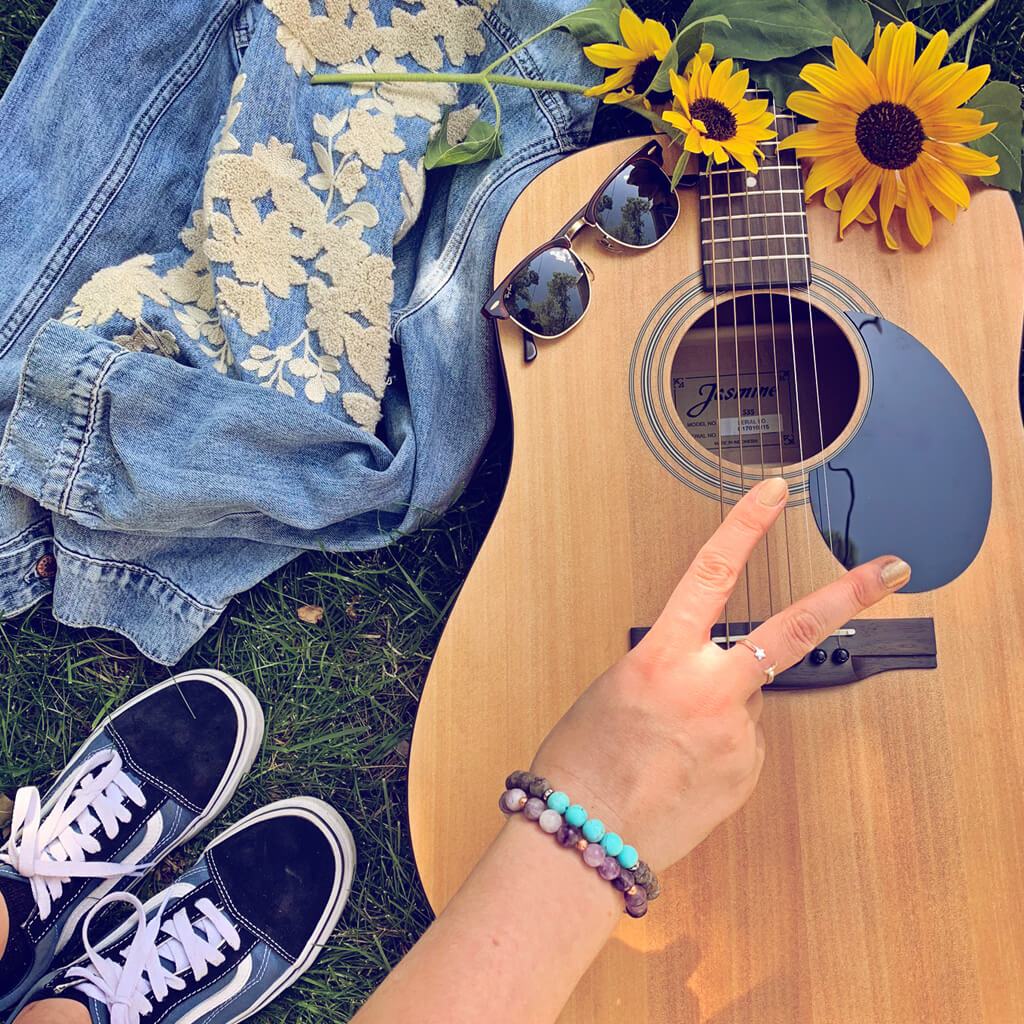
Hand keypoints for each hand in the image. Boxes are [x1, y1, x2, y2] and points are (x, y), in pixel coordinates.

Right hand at [530, 476, 910, 873]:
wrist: (586, 834)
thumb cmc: (584, 759)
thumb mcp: (616, 688)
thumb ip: (671, 667)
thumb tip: (714, 671)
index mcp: (662, 656)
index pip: (712, 571)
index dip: (746, 525)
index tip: (774, 496)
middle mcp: (707, 688)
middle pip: (792, 630)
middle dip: (848, 593)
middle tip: (891, 568)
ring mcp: (735, 734)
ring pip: (750, 696)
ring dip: (724, 704)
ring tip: (673, 740)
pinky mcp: (746, 771)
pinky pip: (743, 740)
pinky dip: (721, 744)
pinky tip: (685, 764)